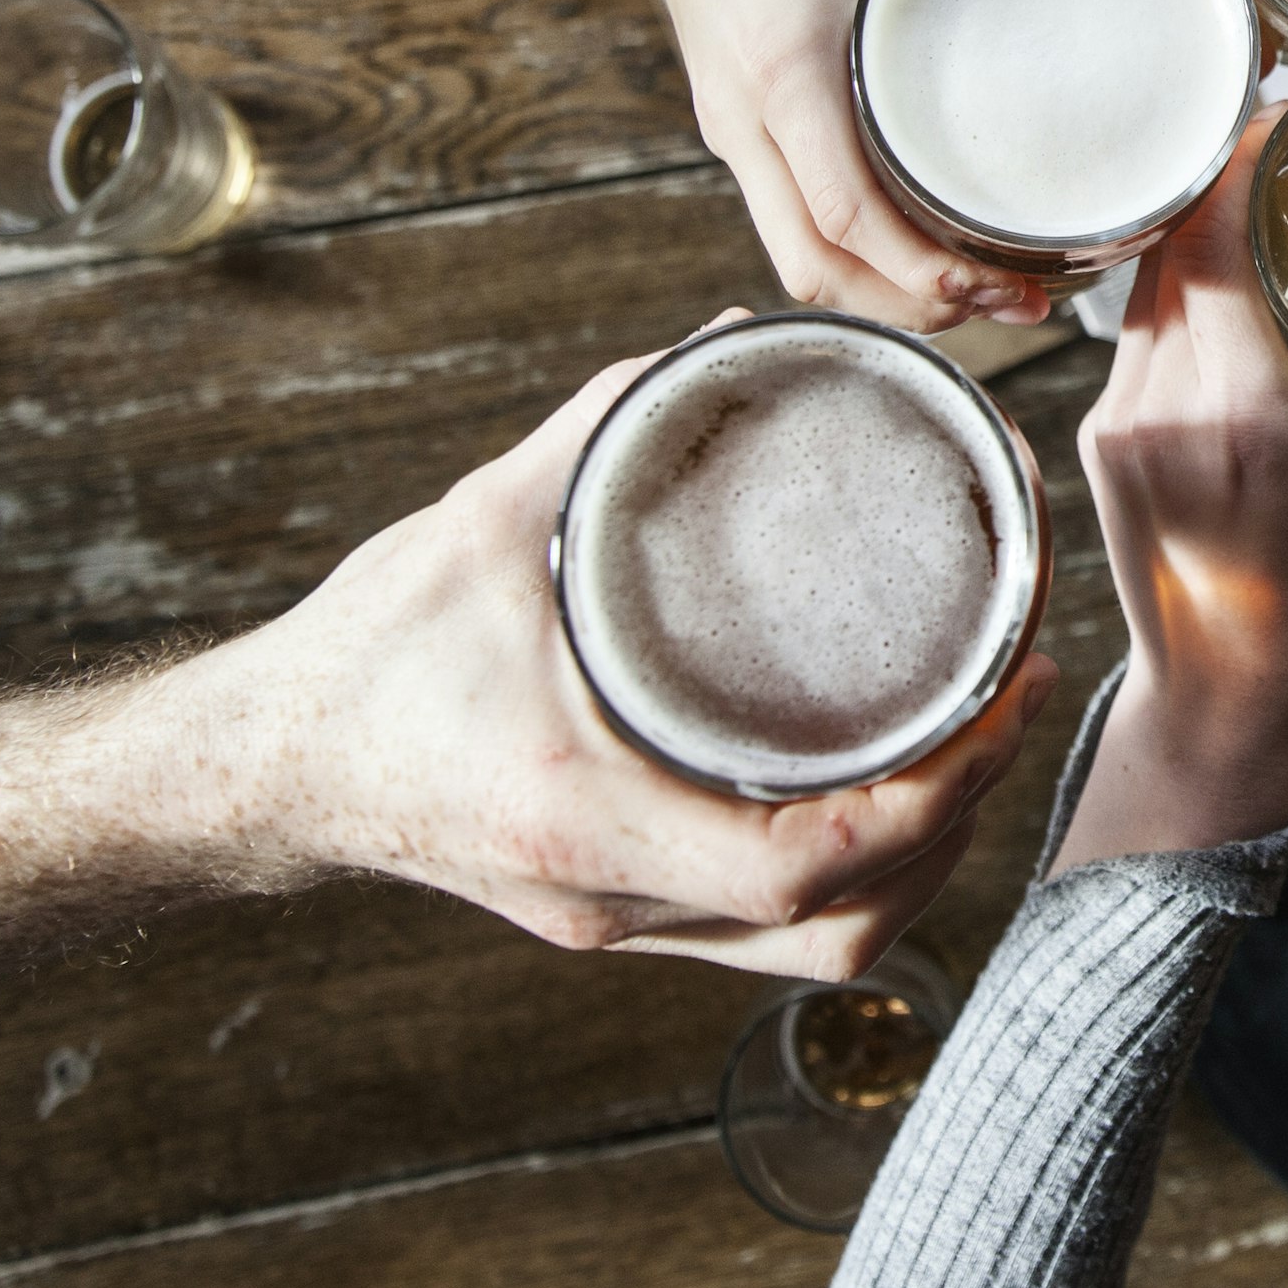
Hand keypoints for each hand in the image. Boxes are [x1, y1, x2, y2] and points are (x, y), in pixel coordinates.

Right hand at [176, 319, 1056, 975]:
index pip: (799, 868)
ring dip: (923, 861)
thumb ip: (610, 422)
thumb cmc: (373, 647)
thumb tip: (729, 339)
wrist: (272, 759)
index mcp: (581, 814)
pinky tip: (896, 791)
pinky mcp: (618, 917)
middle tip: (1014, 700)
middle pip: (840, 928)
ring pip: (818, 949)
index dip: (928, 799)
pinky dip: (858, 877)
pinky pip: (773, 936)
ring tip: (977, 743)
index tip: (996, 700)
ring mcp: (616, 921)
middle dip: (958, 822)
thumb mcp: (486, 519)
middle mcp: (609, 894)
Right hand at [549, 0, 1038, 328]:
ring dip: (885, 296)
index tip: (995, 282)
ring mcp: (733, 130)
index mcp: (789, 66)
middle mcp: (750, 117)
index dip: (921, 270)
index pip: (846, 213)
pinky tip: (918, 252)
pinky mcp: (733, 129)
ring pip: (799, 261)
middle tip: (1015, 305)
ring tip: (977, 295)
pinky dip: (854, 258)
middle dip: (919, 307)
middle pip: (820, 268)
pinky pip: (788, 223)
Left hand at [1052, 124, 1287, 867]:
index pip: (1212, 236)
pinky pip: (1136, 327)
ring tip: (1265, 187)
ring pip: (1146, 280)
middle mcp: (1162, 409)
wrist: (1224, 711)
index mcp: (1245, 417)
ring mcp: (1117, 422)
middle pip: (1172, 240)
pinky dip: (1180, 283)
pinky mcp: (1100, 437)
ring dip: (1197, 226)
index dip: (1241, 158)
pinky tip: (1230, 272)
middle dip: (1224, 175)